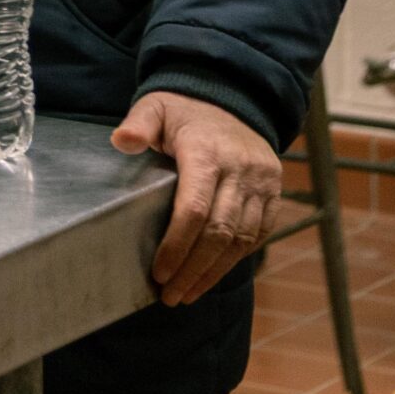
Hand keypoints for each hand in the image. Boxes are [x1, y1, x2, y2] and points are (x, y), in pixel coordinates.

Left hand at [112, 90, 282, 305]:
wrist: (233, 98)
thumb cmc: (185, 109)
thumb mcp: (157, 106)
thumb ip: (139, 123)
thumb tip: (122, 140)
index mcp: (207, 151)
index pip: (194, 209)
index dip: (177, 246)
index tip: (159, 273)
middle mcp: (240, 170)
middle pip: (219, 232)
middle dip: (193, 269)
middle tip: (170, 295)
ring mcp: (262, 183)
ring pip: (241, 240)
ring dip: (214, 272)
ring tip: (187, 293)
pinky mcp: (273, 194)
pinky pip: (258, 235)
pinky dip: (236, 259)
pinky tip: (212, 275)